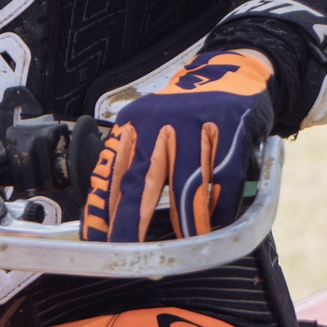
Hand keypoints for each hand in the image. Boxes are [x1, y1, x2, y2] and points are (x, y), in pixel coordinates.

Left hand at [82, 50, 274, 241]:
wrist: (229, 70)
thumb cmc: (184, 114)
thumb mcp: (150, 131)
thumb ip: (133, 168)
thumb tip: (110, 219)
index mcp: (133, 125)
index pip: (110, 173)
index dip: (101, 211)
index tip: (96, 243)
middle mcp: (159, 122)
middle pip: (142, 179)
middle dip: (132, 223)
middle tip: (130, 256)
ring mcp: (196, 122)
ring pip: (188, 180)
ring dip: (187, 220)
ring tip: (184, 248)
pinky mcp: (231, 125)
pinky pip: (226, 174)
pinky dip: (222, 204)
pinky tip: (218, 224)